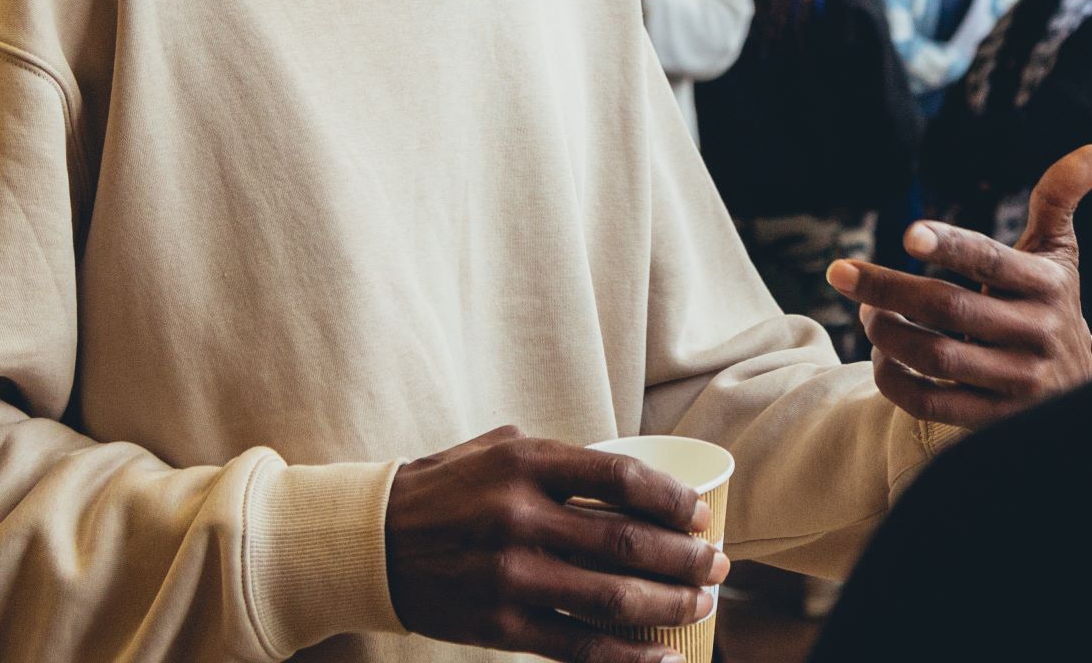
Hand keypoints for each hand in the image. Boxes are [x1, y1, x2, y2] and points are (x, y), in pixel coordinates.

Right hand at [385, 426, 728, 660]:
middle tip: (720, 564)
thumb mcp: (501, 449)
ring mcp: (511, 575)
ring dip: (669, 603)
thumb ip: (562, 461)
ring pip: (611, 596)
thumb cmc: (447, 488)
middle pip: (627, 541)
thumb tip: (633, 480)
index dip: (672, 499)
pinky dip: (627, 655)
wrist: (371, 541)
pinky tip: (663, 655)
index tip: (701, 514)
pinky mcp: (499, 624)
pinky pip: (576, 644)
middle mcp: (522, 516)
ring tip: (702, 603)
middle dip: (686, 557)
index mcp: (527, 463)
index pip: (621, 477)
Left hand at [827, 144, 1091, 427]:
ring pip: (935, 356)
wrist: (1079, 391)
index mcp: (1047, 284)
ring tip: (865, 313)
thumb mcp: (1060, 253)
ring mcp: (1017, 381)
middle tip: (842, 273)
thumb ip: (1061, 198)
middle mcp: (1036, 333)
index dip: (950, 245)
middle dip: (886, 289)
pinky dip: (893, 380)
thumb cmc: (1052, 303)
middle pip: (948, 309)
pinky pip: (931, 403)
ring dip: (885, 333)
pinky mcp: (995, 420)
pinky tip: (881, 356)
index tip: (907, 235)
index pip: (991, 261)